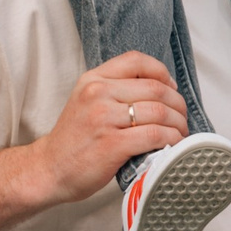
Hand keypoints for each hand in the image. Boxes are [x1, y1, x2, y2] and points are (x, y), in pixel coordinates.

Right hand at [28, 52, 188, 205]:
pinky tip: (173, 145)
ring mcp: (104, 119)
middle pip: (155, 88)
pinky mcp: (112, 145)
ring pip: (159, 112)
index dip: (162, 73)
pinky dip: (172, 139)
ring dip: (178, 124)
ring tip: (180, 133)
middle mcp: (98, 94)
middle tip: (181, 118)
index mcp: (93, 80)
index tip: (171, 89)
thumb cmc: (74, 139)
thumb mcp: (86, 101)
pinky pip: (155, 135)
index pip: (137, 61)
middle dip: (177, 104)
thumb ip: (115, 90)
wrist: (49, 169)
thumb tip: (160, 90)